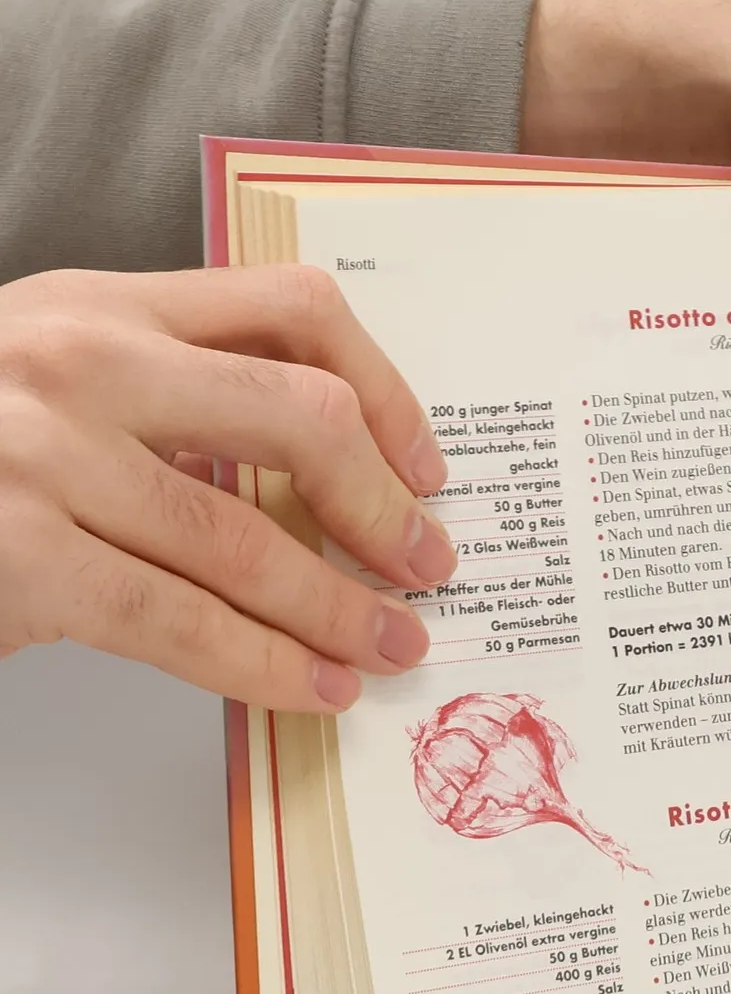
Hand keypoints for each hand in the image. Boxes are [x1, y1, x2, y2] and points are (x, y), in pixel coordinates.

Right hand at [0, 265, 457, 710]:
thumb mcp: (53, 383)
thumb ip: (171, 400)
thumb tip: (326, 486)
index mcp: (101, 305)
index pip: (291, 310)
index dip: (388, 392)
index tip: (426, 465)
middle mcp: (77, 361)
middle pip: (300, 416)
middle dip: (385, 506)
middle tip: (426, 564)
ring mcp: (40, 456)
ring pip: (248, 539)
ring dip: (340, 606)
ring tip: (391, 646)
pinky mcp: (18, 556)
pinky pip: (181, 621)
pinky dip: (265, 664)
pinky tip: (315, 688)